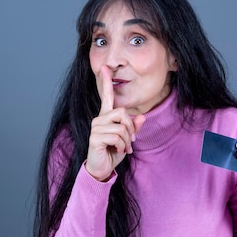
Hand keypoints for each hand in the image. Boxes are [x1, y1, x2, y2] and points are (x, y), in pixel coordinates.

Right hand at [85, 65, 145, 181]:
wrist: (102, 168)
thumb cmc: (113, 152)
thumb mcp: (127, 140)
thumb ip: (134, 128)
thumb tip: (142, 117)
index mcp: (106, 116)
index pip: (106, 96)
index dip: (106, 82)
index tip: (104, 68)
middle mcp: (99, 119)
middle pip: (122, 112)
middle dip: (131, 128)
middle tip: (130, 141)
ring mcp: (96, 128)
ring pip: (121, 126)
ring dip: (127, 140)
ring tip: (124, 148)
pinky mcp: (95, 137)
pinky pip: (117, 136)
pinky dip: (122, 146)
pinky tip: (118, 151)